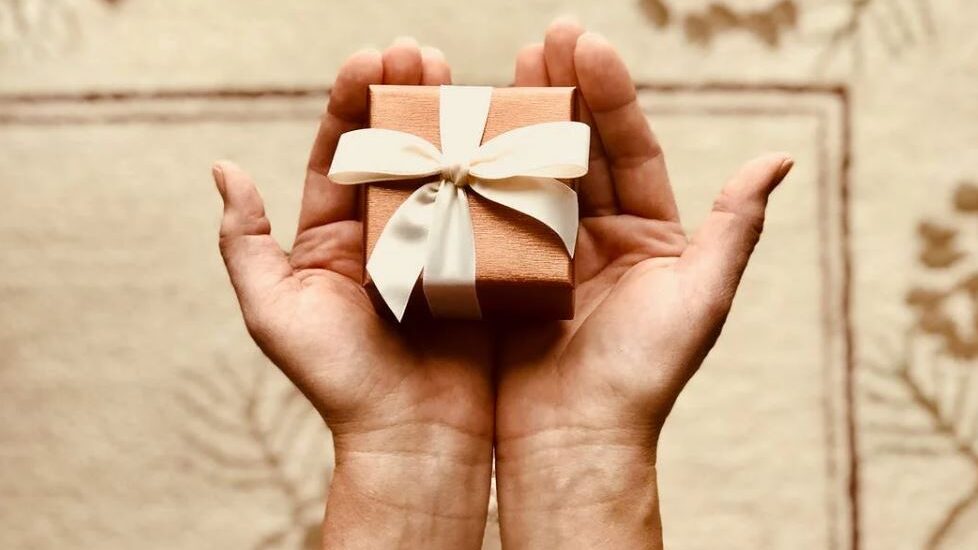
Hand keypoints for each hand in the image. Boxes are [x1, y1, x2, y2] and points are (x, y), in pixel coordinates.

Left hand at [212, 38, 492, 548]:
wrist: (412, 435)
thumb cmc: (338, 380)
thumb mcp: (274, 311)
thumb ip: (246, 244)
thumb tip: (223, 170)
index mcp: (334, 236)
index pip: (339, 155)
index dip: (351, 105)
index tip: (370, 59)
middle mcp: (386, 232)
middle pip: (394, 150)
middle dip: (404, 97)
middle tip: (421, 53)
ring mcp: (437, 245)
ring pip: (442, 168)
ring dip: (450, 119)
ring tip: (460, 74)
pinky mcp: (481, 263)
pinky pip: (486, 206)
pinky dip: (492, 166)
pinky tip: (501, 129)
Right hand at [494, 21, 793, 548]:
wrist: (573, 438)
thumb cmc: (643, 376)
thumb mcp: (700, 299)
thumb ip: (735, 228)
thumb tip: (779, 158)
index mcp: (645, 233)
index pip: (628, 149)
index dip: (610, 96)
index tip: (587, 45)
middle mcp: (596, 234)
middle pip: (578, 148)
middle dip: (561, 91)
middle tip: (543, 40)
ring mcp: (544, 250)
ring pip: (533, 171)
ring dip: (520, 119)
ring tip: (507, 67)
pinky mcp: (501, 271)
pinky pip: (492, 211)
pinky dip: (481, 171)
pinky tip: (467, 131)